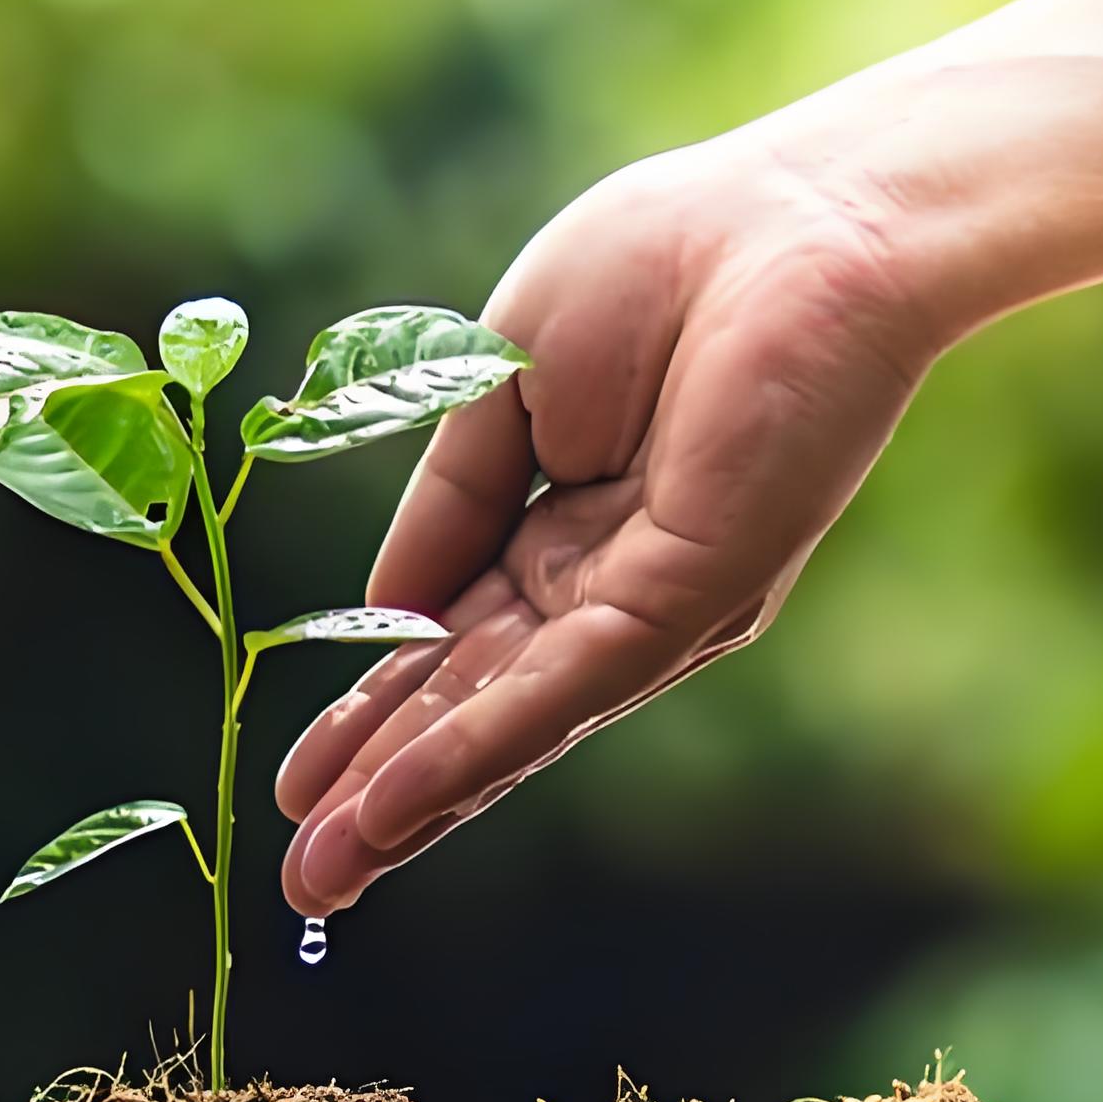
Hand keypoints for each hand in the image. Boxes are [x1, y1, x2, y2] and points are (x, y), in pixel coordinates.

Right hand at [277, 133, 948, 914]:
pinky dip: (474, 749)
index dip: (371, 715)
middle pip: (473, 710)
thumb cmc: (667, 265)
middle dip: (382, 797)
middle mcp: (607, 588)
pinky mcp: (692, 595)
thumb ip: (445, 503)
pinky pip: (563, 688)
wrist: (803, 216)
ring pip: (510, 723)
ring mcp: (652, 603)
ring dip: (411, 803)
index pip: (447, 646)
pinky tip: (400, 805)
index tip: (298, 785)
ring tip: (323, 880)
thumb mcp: (498, 386)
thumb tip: (381, 609)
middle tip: (303, 884)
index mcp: (563, 530)